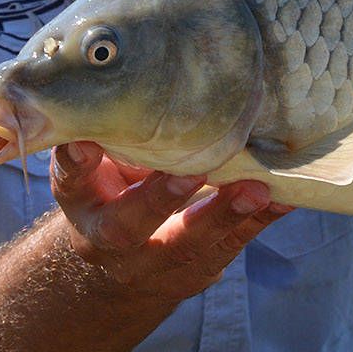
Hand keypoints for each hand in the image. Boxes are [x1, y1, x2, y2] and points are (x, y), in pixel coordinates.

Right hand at [50, 142, 290, 303]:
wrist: (119, 263)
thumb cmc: (112, 188)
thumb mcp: (99, 164)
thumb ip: (111, 135)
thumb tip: (136, 78)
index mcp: (80, 200)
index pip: (71, 181)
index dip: (77, 163)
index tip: (86, 143)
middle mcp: (107, 238)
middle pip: (128, 226)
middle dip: (159, 200)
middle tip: (191, 172)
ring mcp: (150, 263)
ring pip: (185, 247)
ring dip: (222, 216)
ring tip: (255, 190)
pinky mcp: (193, 273)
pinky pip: (227, 249)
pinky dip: (256, 223)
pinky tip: (281, 200)